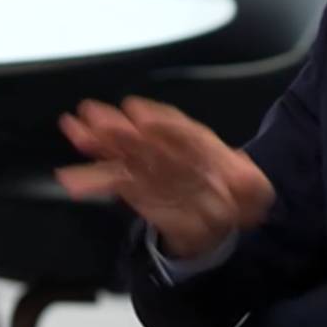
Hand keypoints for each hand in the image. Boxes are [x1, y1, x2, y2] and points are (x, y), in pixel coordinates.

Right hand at [55, 97, 273, 259]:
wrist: (228, 212)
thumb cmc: (237, 191)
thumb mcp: (255, 189)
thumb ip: (248, 183)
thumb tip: (240, 177)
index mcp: (200, 146)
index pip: (181, 133)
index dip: (161, 124)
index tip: (139, 113)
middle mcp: (172, 152)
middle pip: (145, 138)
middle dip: (119, 126)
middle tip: (93, 115)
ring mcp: (152, 169)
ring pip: (123, 154)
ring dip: (98, 142)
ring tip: (74, 130)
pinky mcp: (138, 190)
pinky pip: (114, 184)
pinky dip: (93, 181)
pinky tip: (72, 179)